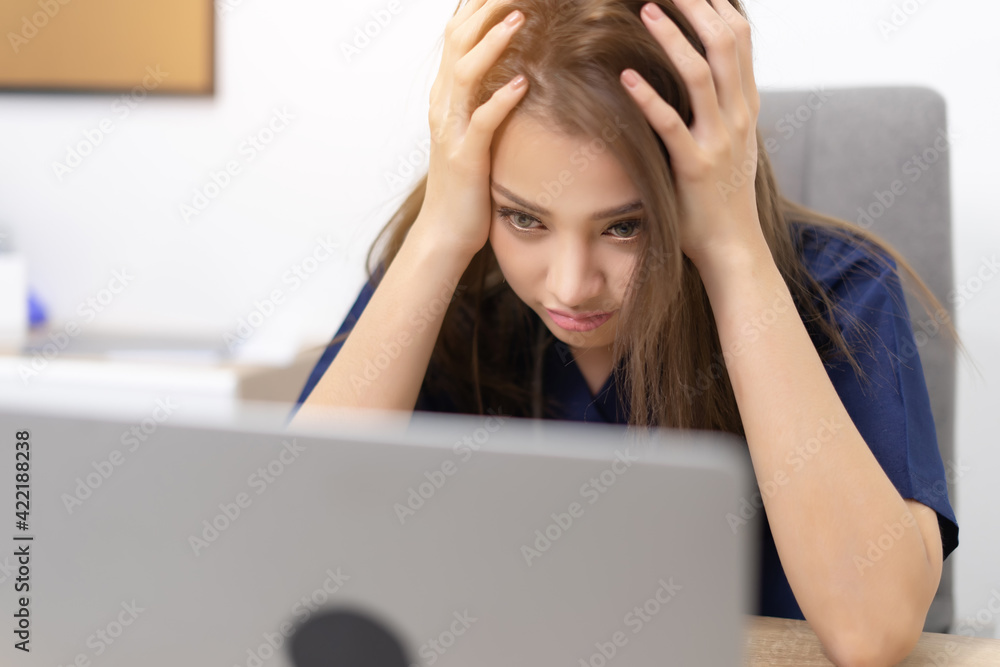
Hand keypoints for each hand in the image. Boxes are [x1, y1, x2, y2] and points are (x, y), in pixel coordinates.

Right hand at [414, 0, 528, 261]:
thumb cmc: (467, 182)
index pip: (458, 32)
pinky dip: (501, 101)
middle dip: (486, 7)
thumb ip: (484, 96)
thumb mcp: (474, 130)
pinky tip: (522, 84)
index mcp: (447, 93)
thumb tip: (515, 67)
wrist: (445, 232)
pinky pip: (481, 123)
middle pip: (458, 40)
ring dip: (493, 43)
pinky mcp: (464, 158)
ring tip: (520, 18)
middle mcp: (443, 104)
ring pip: (465, 73)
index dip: (477, 3)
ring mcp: (450, 129)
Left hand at [619, 1, 764, 268]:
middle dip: (697, 7)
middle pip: (725, 43)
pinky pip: (670, 125)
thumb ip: (722, 107)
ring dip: (672, 38)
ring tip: (646, 10)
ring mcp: (719, 140)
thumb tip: (704, 75)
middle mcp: (738, 116)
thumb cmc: (722, 196)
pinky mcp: (695, 167)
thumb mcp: (732, 143)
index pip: (740, 39)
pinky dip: (648, 98)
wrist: (732, 247)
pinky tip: (625, 77)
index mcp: (746, 106)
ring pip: (701, 74)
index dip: (718, 6)